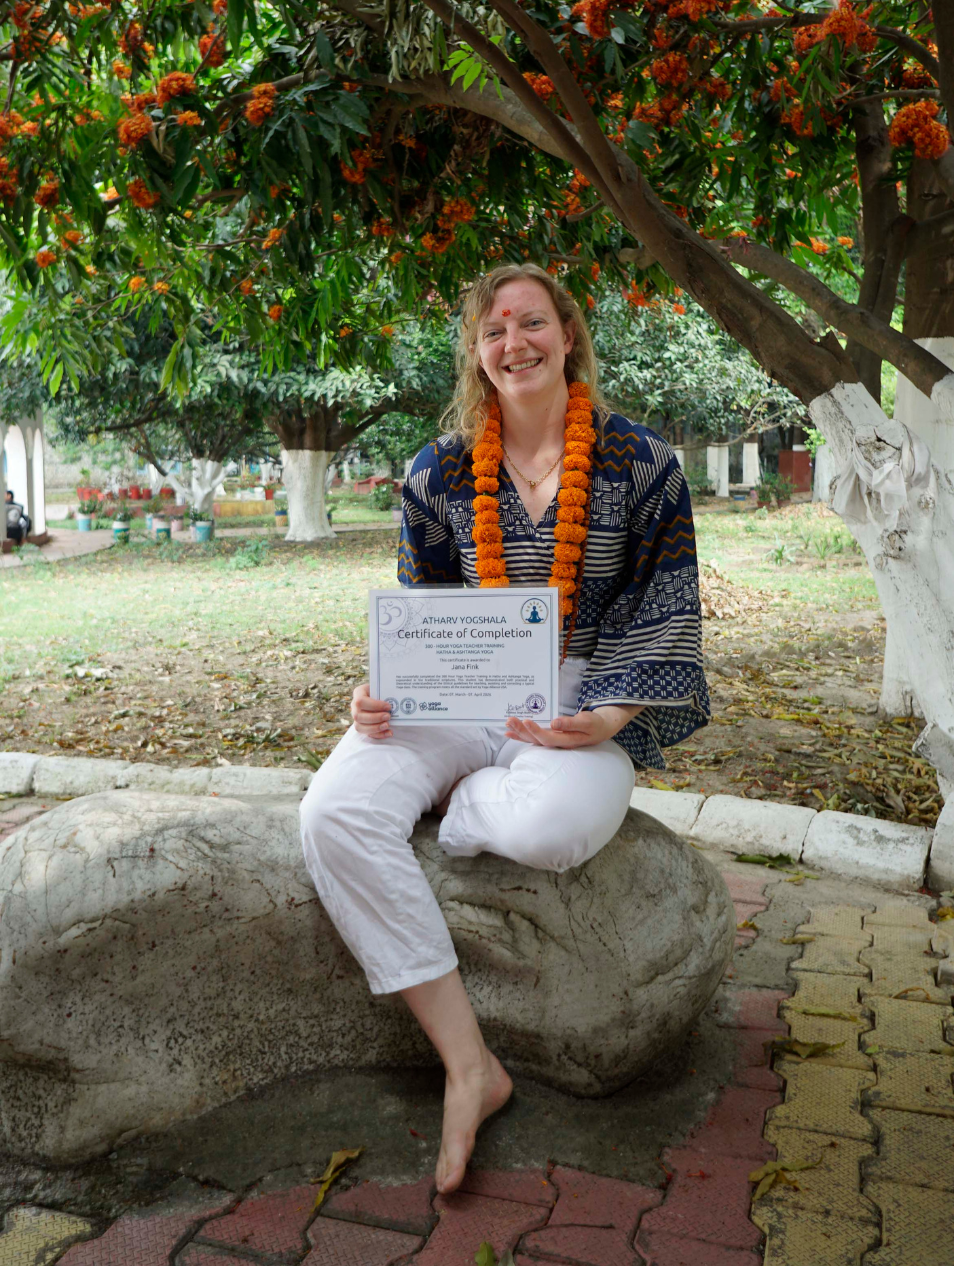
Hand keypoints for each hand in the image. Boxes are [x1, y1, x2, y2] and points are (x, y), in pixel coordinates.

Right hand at [351, 682, 392, 739]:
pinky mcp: (362, 727)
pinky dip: (379, 735)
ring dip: (375, 728)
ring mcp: (357, 718)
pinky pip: (367, 734)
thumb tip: (395, 702)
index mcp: (358, 693)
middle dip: (375, 718)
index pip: (361, 701)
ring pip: (360, 727)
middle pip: (358, 716)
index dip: (374, 705)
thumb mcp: (381, 687)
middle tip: (388, 716)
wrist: (380, 695)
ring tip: (387, 725)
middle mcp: (354, 707)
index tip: (388, 706)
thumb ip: (385, 693)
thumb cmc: (381, 690)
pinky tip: (389, 732)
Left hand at [504, 704, 643, 748]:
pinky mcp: (551, 737)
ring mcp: (554, 741)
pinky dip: (522, 734)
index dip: (535, 731)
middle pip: (536, 740)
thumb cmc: (595, 724)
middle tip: (510, 720)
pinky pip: (534, 737)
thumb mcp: (587, 722)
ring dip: (520, 732)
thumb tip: (554, 723)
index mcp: (566, 740)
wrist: (602, 727)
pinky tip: (510, 732)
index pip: (547, 738)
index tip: (526, 720)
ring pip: (533, 739)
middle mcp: (558, 743)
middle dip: (522, 730)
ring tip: (507, 724)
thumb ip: (571, 723)